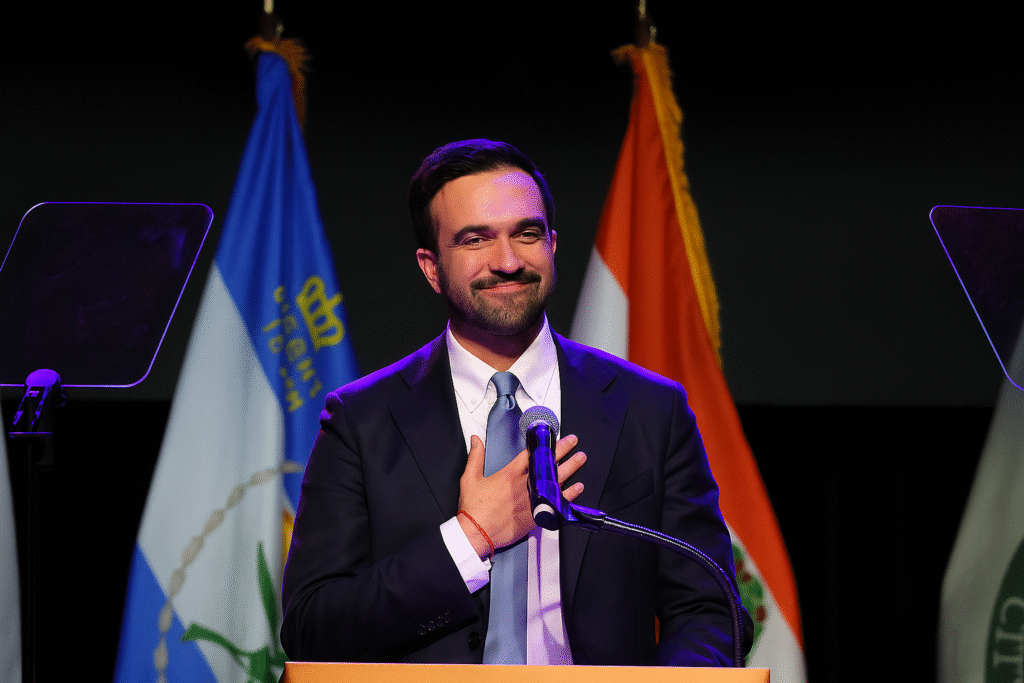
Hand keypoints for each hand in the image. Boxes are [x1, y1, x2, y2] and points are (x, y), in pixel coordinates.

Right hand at [458, 434, 585, 558]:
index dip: (543, 442)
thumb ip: (475, 456)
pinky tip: (577, 487)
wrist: (476, 533)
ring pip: (556, 480)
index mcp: (509, 474)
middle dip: (562, 450)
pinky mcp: (536, 514)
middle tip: (572, 442)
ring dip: (570, 468)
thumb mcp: (469, 478)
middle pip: (547, 464)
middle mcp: (524, 485)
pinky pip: (557, 502)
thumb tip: (476, 440)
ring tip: (580, 458)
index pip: (531, 453)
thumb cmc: (474, 509)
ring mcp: (532, 500)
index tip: (551, 435)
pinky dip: (569, 494)